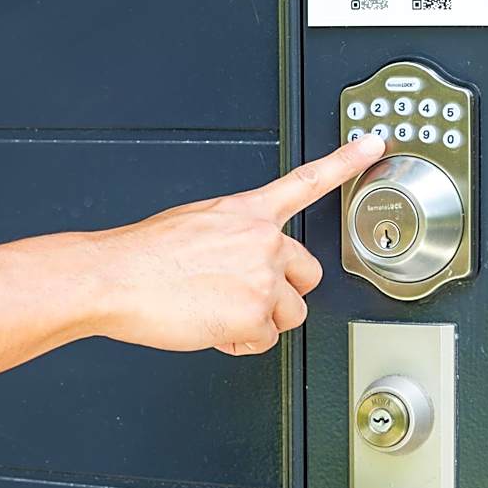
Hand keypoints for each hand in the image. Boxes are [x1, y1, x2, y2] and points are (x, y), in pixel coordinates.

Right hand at [91, 134, 386, 354]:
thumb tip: (242, 260)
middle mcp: (263, 240)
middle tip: (244, 295)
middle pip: (308, 276)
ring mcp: (263, 278)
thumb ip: (233, 235)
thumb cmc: (143, 254)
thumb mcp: (195, 224)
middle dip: (282, 293)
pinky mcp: (255, 315)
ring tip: (217, 311)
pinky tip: (210, 326)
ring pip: (289, 315)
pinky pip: (262, 341)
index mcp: (247, 212)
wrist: (114, 277)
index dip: (345, 162)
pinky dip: (237, 342)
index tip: (373, 145)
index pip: (306, 181)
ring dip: (259, 321)